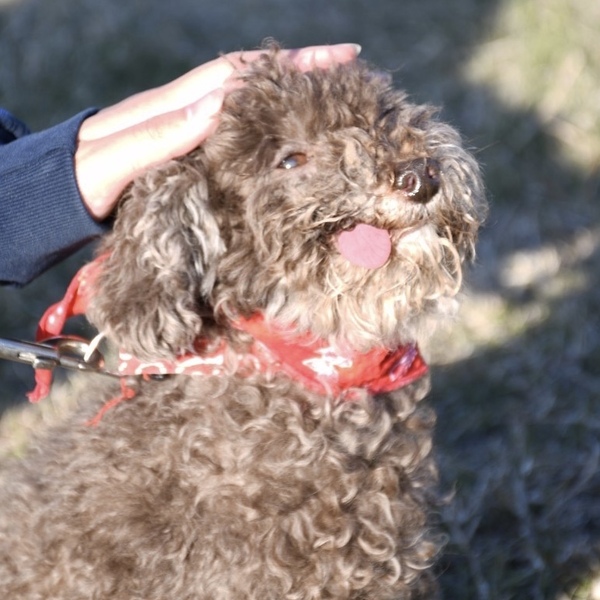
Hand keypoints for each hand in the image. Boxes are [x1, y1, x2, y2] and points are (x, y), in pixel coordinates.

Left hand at [75, 44, 360, 219]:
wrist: (61, 192)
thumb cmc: (84, 179)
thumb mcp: (116, 159)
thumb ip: (160, 135)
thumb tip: (216, 105)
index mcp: (175, 108)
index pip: (241, 77)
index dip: (287, 67)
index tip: (335, 61)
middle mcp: (187, 112)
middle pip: (252, 82)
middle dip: (300, 73)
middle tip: (349, 72)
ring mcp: (189, 130)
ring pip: (247, 105)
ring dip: (287, 98)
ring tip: (330, 99)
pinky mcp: (188, 151)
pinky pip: (235, 133)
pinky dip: (266, 129)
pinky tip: (286, 138)